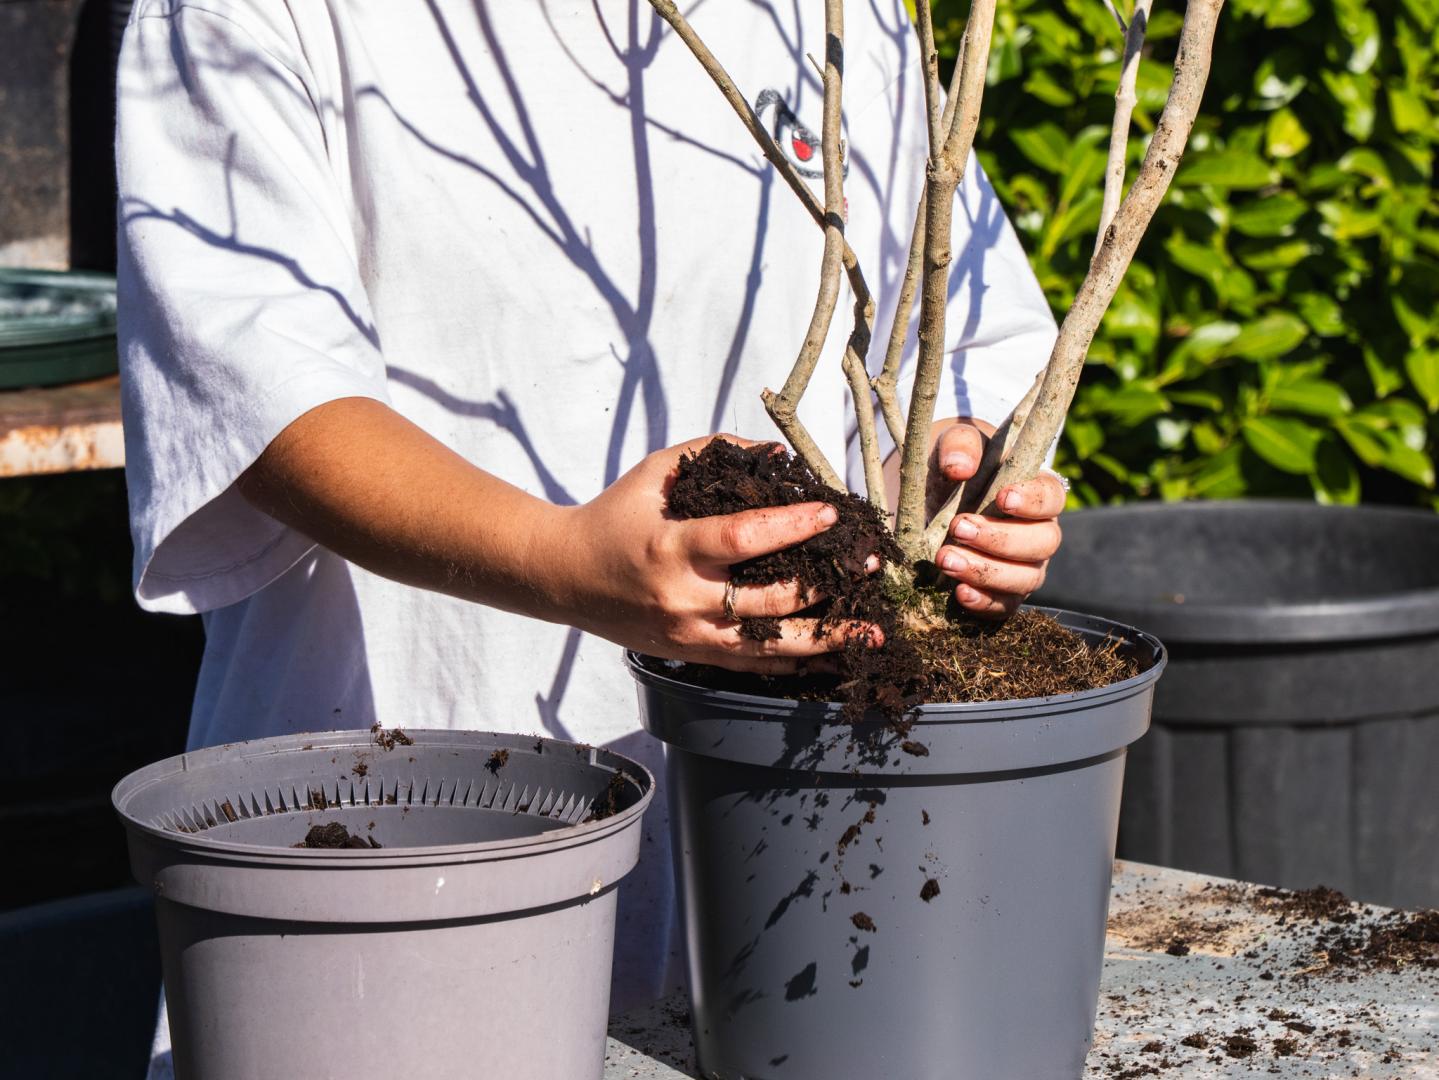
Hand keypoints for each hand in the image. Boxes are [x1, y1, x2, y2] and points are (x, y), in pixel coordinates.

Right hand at [561, 435, 880, 672]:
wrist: (564, 577)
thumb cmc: (614, 517)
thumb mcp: (655, 473)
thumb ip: (712, 451)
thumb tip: (778, 453)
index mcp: (671, 548)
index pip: (743, 539)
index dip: (792, 527)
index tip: (831, 513)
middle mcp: (682, 599)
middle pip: (768, 601)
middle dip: (827, 584)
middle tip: (869, 565)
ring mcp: (688, 635)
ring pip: (768, 647)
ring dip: (826, 639)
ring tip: (871, 629)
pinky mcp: (691, 655)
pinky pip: (752, 665)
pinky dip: (796, 663)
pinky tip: (833, 656)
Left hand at [929, 420, 1065, 617]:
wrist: (930, 498)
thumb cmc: (954, 465)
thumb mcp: (954, 445)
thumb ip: (961, 446)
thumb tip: (959, 467)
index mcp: (1037, 493)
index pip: (1052, 498)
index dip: (1033, 502)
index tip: (1003, 498)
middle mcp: (1038, 533)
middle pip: (1043, 543)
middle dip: (1000, 539)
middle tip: (958, 528)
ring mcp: (1024, 567)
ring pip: (1025, 579)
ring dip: (986, 572)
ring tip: (947, 560)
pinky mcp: (1002, 594)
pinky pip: (1003, 607)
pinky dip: (984, 603)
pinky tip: (959, 593)